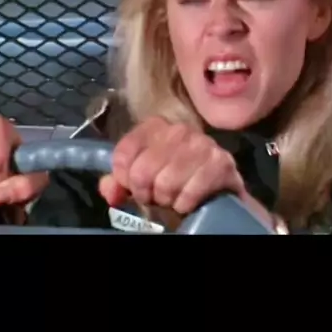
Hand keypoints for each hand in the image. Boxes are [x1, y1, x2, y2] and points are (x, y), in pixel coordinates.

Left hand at [99, 116, 246, 214]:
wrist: (217, 190)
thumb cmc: (173, 180)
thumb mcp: (142, 177)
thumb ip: (119, 181)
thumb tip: (110, 191)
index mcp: (155, 126)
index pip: (123, 153)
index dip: (123, 179)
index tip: (133, 187)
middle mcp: (179, 129)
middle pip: (142, 171)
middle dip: (145, 193)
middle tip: (155, 196)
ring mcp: (202, 144)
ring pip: (165, 184)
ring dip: (166, 200)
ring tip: (172, 198)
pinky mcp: (221, 163)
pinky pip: (189, 194)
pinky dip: (184, 205)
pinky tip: (188, 202)